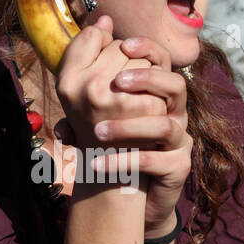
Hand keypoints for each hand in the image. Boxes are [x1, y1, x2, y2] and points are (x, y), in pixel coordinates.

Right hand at [54, 15, 165, 151]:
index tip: (109, 62)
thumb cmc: (98, 127)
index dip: (106, 44)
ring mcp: (112, 99)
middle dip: (129, 61)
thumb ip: (89, 53)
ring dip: (148, 77)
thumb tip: (105, 19)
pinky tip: (155, 110)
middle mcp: (85, 87)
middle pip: (121, 46)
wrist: (113, 175)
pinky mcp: (140, 111)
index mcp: (66, 81)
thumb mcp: (84, 91)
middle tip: (125, 87)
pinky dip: (162, 94)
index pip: (94, 35)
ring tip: (139, 98)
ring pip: (143, 61)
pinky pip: (160, 81)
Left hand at [92, 38, 192, 234]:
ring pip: (167, 124)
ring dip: (131, 126)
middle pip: (175, 85)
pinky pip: (156, 161)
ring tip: (98, 132)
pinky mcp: (177, 168)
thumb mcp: (99, 121)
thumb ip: (88, 97)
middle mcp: (174, 115)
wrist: (132, 197)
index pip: (162, 62)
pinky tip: (97, 164)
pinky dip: (125, 162)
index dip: (148, 49)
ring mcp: (179, 142)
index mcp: (157, 96)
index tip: (125, 45)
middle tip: (116, 84)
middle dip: (146, 80)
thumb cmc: (115, 151)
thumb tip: (65, 81)